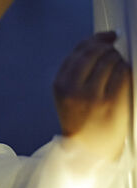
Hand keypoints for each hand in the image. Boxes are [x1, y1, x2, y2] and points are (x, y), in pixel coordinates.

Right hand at [53, 32, 130, 159]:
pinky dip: (125, 69)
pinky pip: (123, 73)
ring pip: (110, 60)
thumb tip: (96, 46)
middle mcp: (74, 88)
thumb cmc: (79, 122)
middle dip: (106, 44)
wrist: (88, 151)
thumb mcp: (66, 96)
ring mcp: (93, 95)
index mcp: (61, 85)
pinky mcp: (113, 102)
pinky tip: (122, 75)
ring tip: (117, 64)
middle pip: (94, 52)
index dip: (94, 40)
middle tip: (113, 44)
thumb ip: (75, 72)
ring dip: (117, 58)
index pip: (78, 52)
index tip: (105, 36)